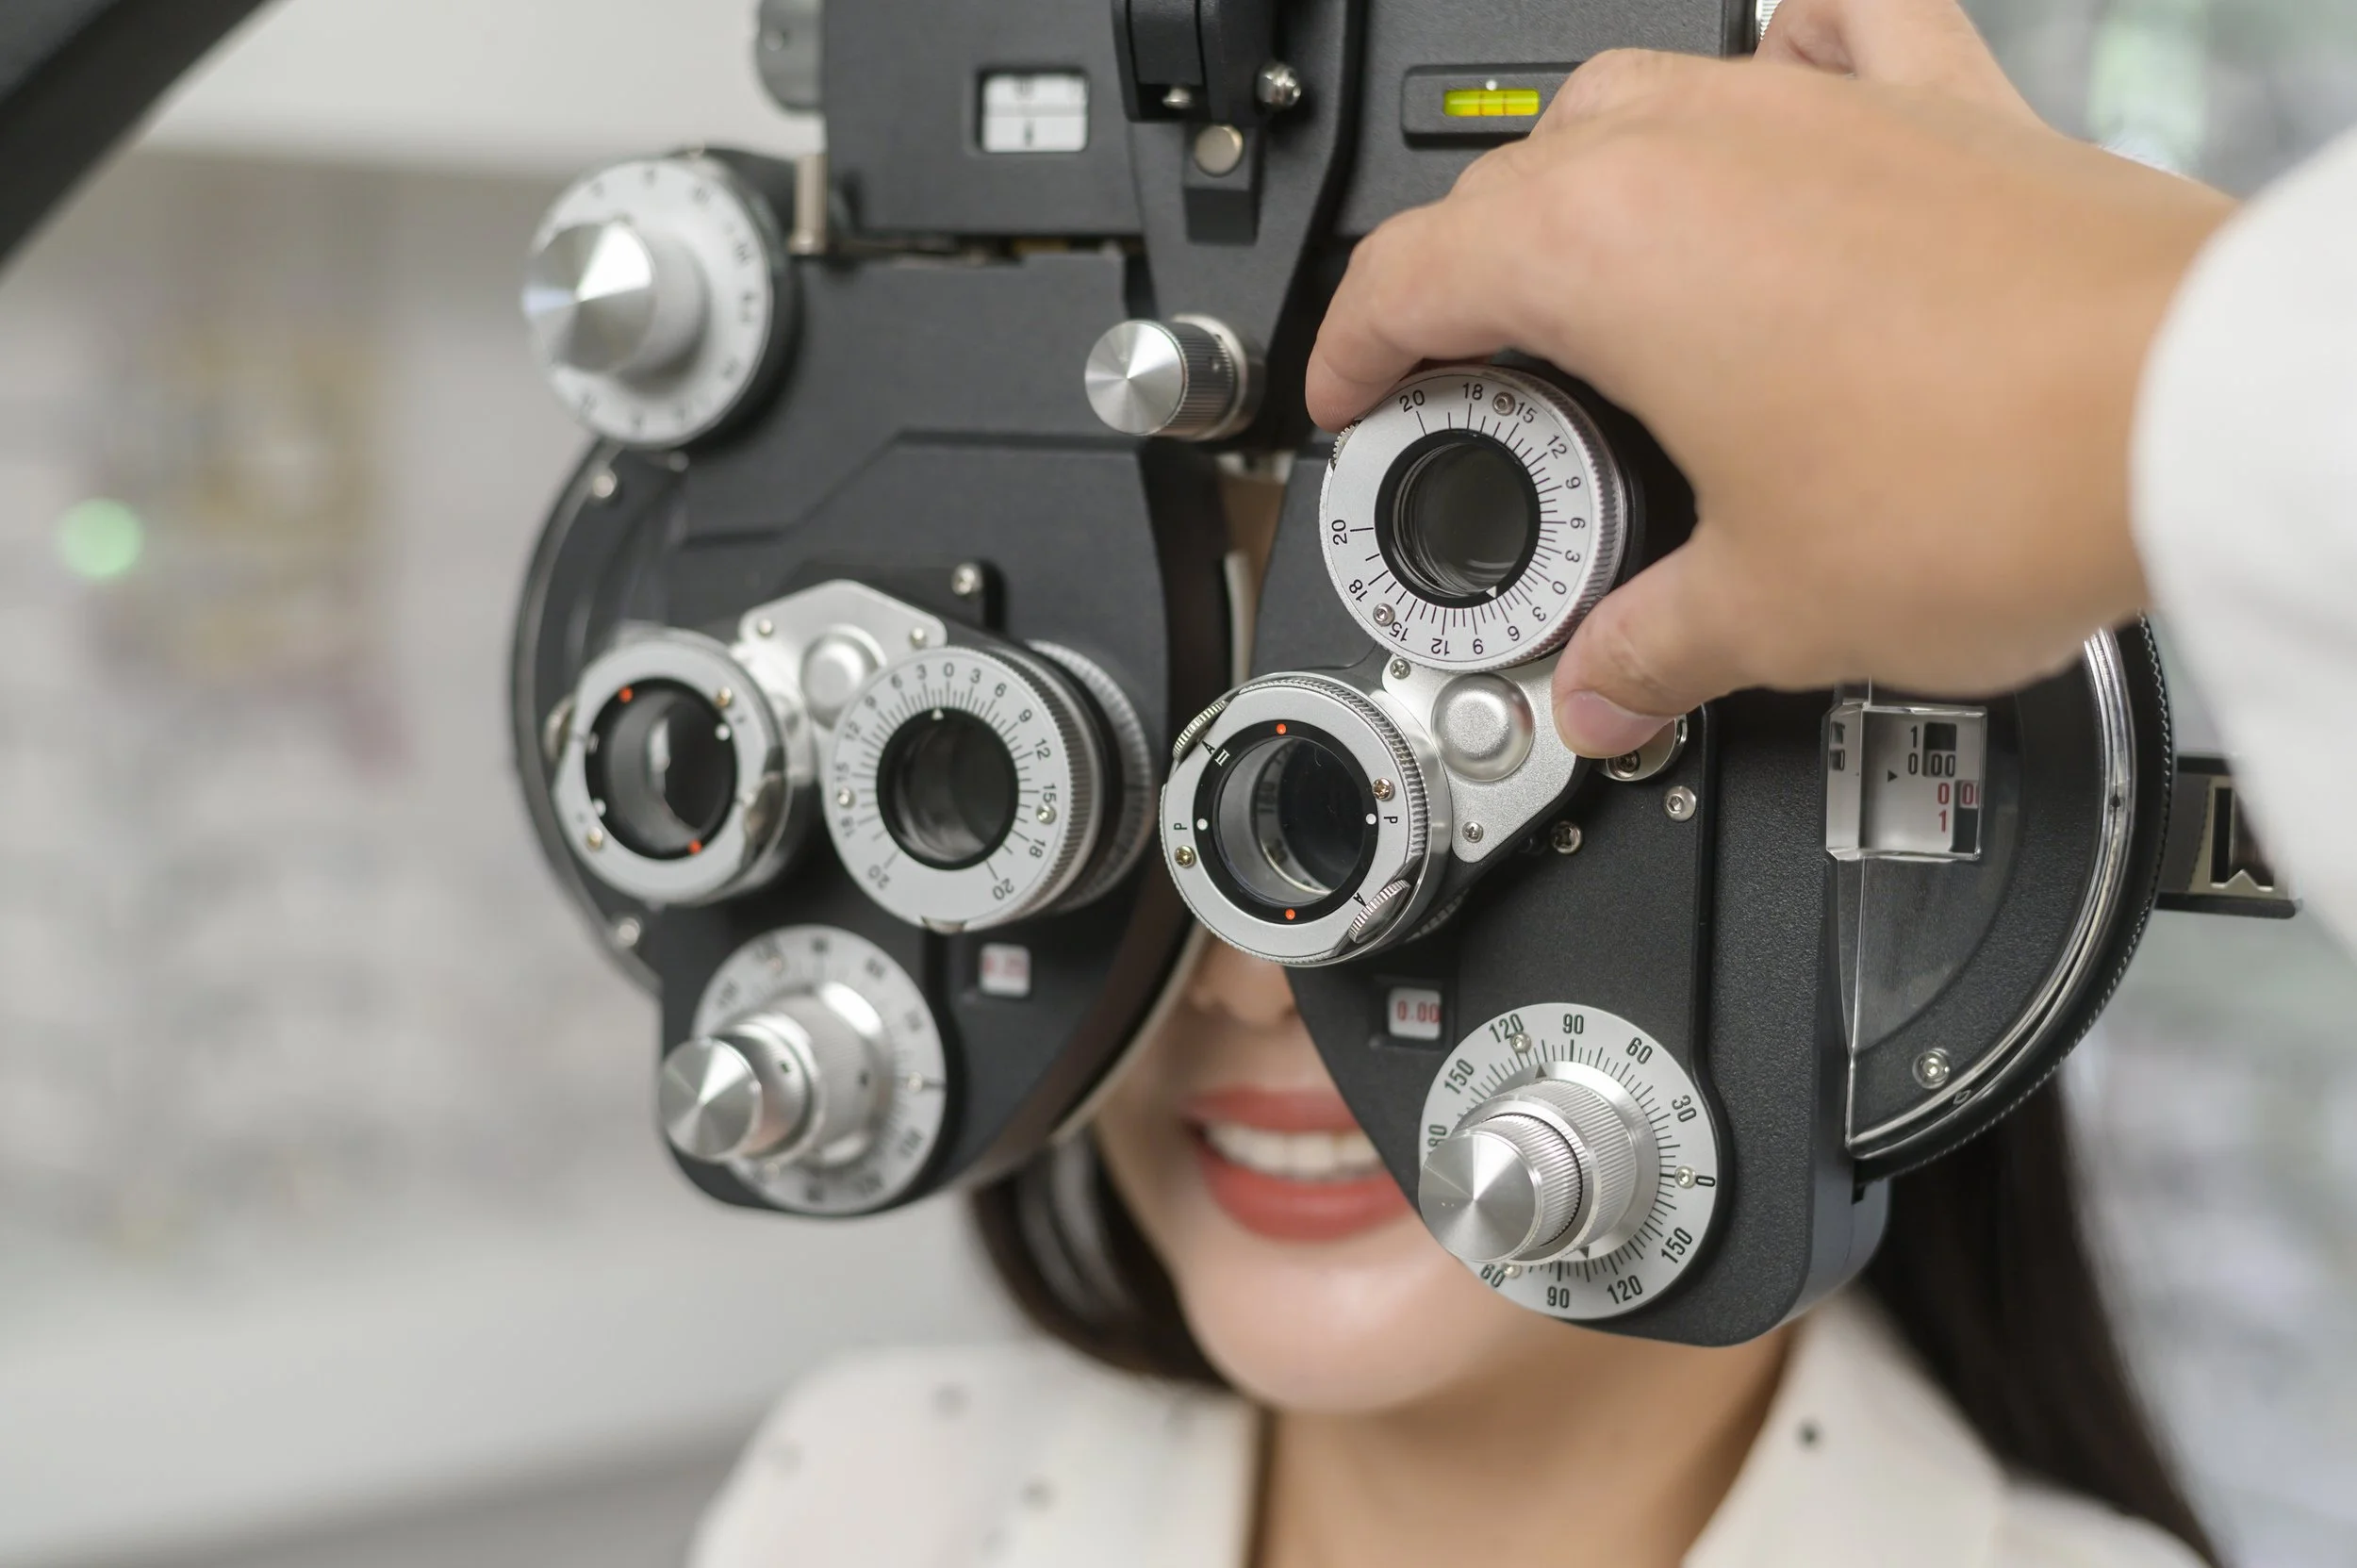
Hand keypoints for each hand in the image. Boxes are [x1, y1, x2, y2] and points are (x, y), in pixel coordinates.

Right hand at [1304, 0, 2235, 755]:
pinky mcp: (1940, 106)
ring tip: (1592, 271)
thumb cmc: (1990, 475)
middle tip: (1474, 392)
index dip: (1347, 354)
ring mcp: (1818, 109)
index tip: (1348, 403)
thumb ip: (1650, 651)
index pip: (1405, 277)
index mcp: (1604, 255)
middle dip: (1458, 285)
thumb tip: (1606, 692)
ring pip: (1637, 92)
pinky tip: (1776, 86)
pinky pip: (1831, 26)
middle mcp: (1696, 146)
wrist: (2198, 415)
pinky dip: (1783, 54)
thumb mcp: (1769, 607)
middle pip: (1505, 186)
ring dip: (1579, 177)